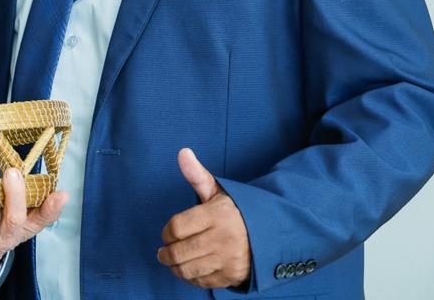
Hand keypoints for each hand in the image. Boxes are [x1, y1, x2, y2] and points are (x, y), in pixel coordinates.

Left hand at [157, 148, 251, 289]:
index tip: (166, 234)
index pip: (177, 227)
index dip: (166, 232)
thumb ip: (197, 175)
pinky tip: (190, 270)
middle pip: (179, 251)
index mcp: (217, 215)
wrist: (270, 233)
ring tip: (172, 262)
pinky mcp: (232, 276)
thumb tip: (183, 152)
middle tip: (162, 252)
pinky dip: (191, 278)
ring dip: (175, 268)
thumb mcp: (218, 191)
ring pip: (188, 269)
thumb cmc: (237, 211)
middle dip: (166, 253)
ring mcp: (228, 260)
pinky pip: (202, 282)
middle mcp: (223, 238)